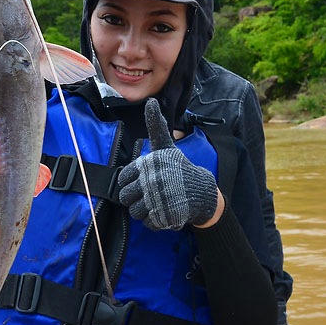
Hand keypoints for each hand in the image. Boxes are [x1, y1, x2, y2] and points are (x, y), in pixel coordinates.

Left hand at [118, 99, 218, 230]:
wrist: (203, 192)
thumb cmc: (180, 168)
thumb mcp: (166, 146)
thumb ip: (155, 126)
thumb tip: (150, 101)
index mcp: (149, 163)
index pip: (123, 179)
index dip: (132, 182)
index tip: (144, 181)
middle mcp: (152, 180)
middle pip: (125, 197)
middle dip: (136, 198)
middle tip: (151, 194)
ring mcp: (158, 200)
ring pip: (134, 212)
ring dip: (145, 210)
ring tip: (158, 202)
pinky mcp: (164, 217)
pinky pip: (147, 223)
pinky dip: (154, 221)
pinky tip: (164, 211)